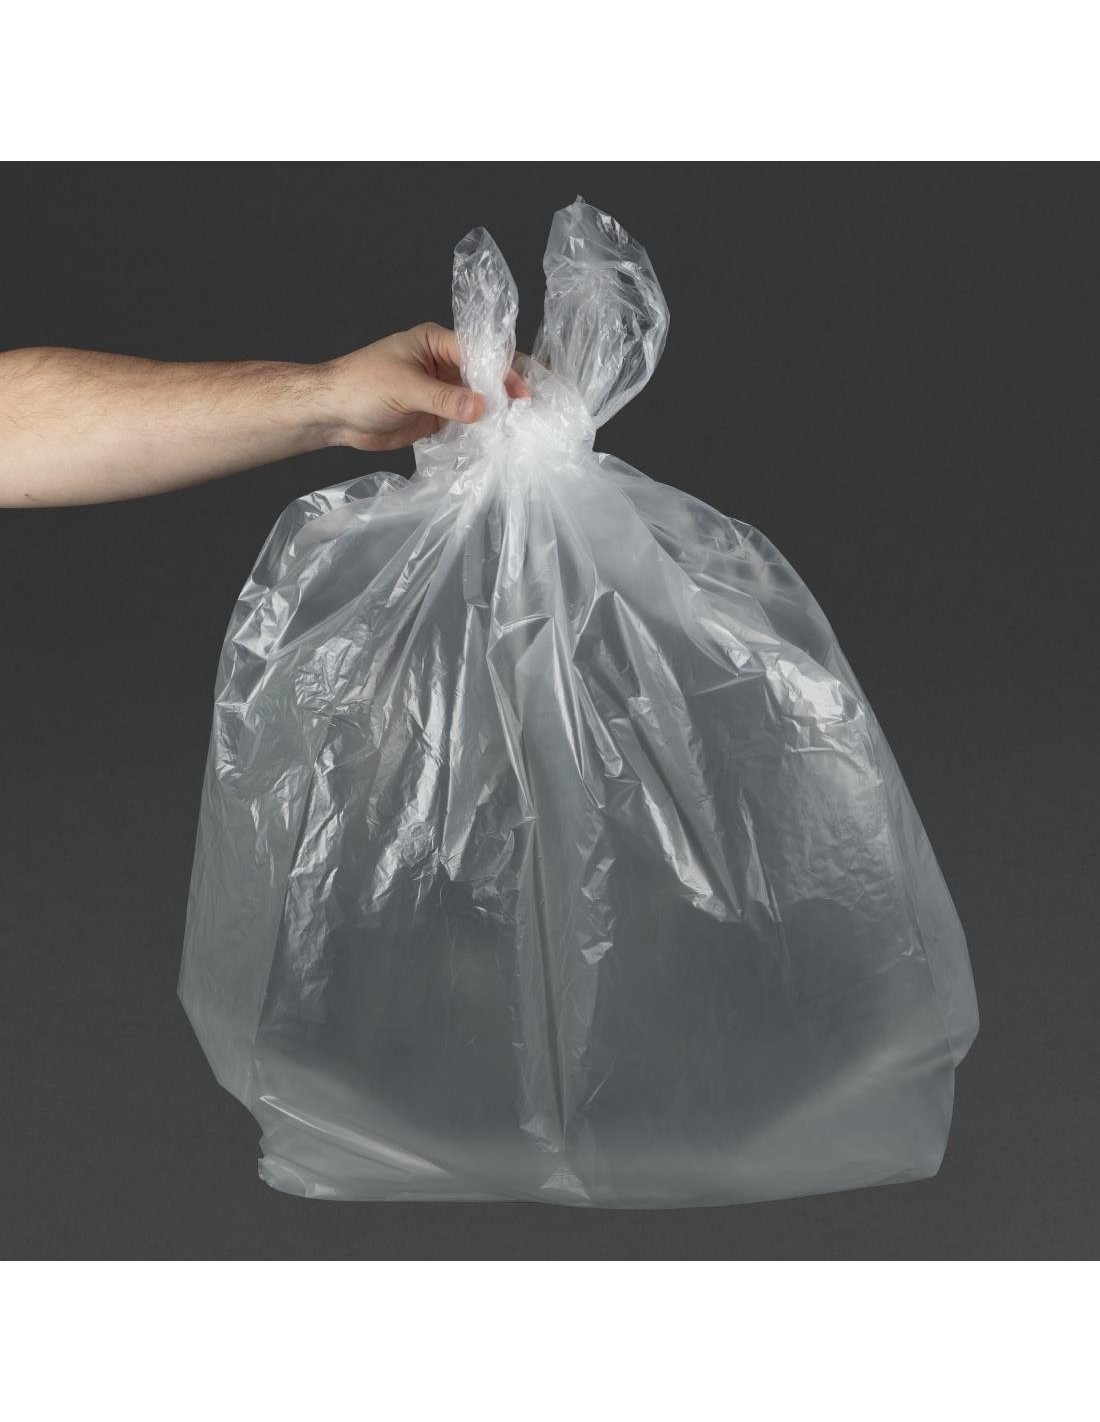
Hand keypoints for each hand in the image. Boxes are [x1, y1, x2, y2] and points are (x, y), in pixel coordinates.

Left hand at [320, 323, 527, 451]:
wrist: (332, 415)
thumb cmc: (360, 385)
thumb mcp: (405, 387)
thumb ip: (445, 398)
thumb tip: (483, 407)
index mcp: (436, 342)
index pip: (479, 351)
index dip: (502, 370)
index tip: (521, 392)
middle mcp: (443, 364)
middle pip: (484, 374)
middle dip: (506, 389)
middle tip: (531, 409)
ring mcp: (442, 391)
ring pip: (478, 399)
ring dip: (496, 412)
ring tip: (521, 426)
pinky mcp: (437, 416)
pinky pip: (465, 421)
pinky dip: (481, 429)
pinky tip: (498, 438)